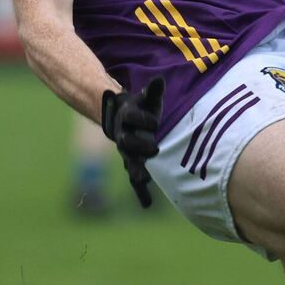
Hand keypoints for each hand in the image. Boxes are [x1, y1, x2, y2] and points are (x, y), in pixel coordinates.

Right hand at [101, 77, 164, 208]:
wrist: (125, 122)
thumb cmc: (142, 108)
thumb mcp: (147, 98)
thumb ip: (153, 91)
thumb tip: (159, 79)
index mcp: (127, 119)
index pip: (133, 118)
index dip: (143, 119)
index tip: (155, 121)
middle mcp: (125, 137)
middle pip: (129, 143)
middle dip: (141, 146)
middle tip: (155, 149)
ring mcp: (128, 153)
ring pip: (131, 163)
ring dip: (137, 171)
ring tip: (143, 179)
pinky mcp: (134, 164)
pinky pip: (135, 180)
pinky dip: (140, 192)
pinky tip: (146, 204)